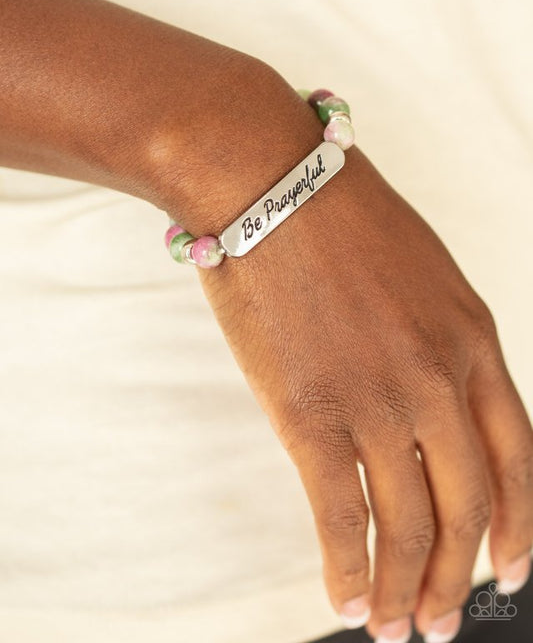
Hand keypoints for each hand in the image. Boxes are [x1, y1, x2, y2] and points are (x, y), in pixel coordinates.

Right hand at [197, 136, 532, 640]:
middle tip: (447, 622)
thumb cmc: (339, 217)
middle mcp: (438, 377)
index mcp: (473, 337)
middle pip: (471, 505)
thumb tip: (433, 403)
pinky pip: (341, 515)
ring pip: (411, 524)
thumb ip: (440, 339)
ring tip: (398, 629)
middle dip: (462, 577)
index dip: (521, 525)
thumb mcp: (423, 271)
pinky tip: (346, 600)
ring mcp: (377, 399)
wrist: (270, 180)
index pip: (518, 456)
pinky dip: (348, 568)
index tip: (512, 572)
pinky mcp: (310, 413)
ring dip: (409, 589)